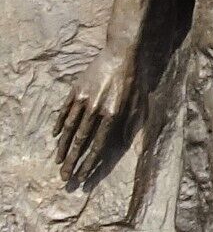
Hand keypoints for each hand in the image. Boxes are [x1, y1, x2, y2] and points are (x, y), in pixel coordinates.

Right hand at [55, 40, 139, 184]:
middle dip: (73, 162)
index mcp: (114, 114)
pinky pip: (64, 111)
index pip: (99, 146)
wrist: (121, 53)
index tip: (84, 177)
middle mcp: (97, 109)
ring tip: (58, 162)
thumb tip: (123, 144)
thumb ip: (129, 124)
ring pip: (69, 129)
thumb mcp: (139, 102)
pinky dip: (59, 125)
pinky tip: (55, 137)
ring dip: (63, 148)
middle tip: (65, 178)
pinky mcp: (75, 90)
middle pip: (81, 142)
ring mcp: (84, 100)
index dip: (91, 163)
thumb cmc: (133, 79)